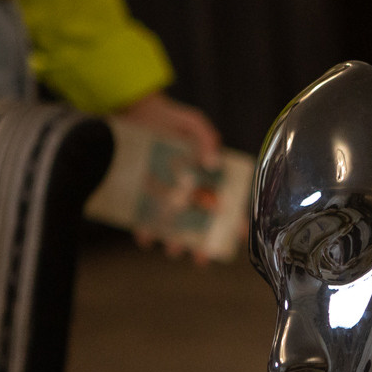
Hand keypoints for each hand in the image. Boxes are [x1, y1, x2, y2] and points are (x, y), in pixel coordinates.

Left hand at [109, 92, 233, 264]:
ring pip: (176, 228)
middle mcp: (189, 193)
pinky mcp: (142, 199)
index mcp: (208, 179)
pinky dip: (146, 232)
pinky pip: (145, 221)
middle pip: (202, 225)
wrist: (133, 113)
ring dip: (177, 242)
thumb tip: (213, 162)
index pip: (227, 205)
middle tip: (202, 257)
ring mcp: (166, 198)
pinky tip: (145, 237)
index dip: (235, 223)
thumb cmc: (168, 119)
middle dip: (204, 245)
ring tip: (174, 248)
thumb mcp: (192, 124)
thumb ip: (205, 138)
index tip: (238, 236)